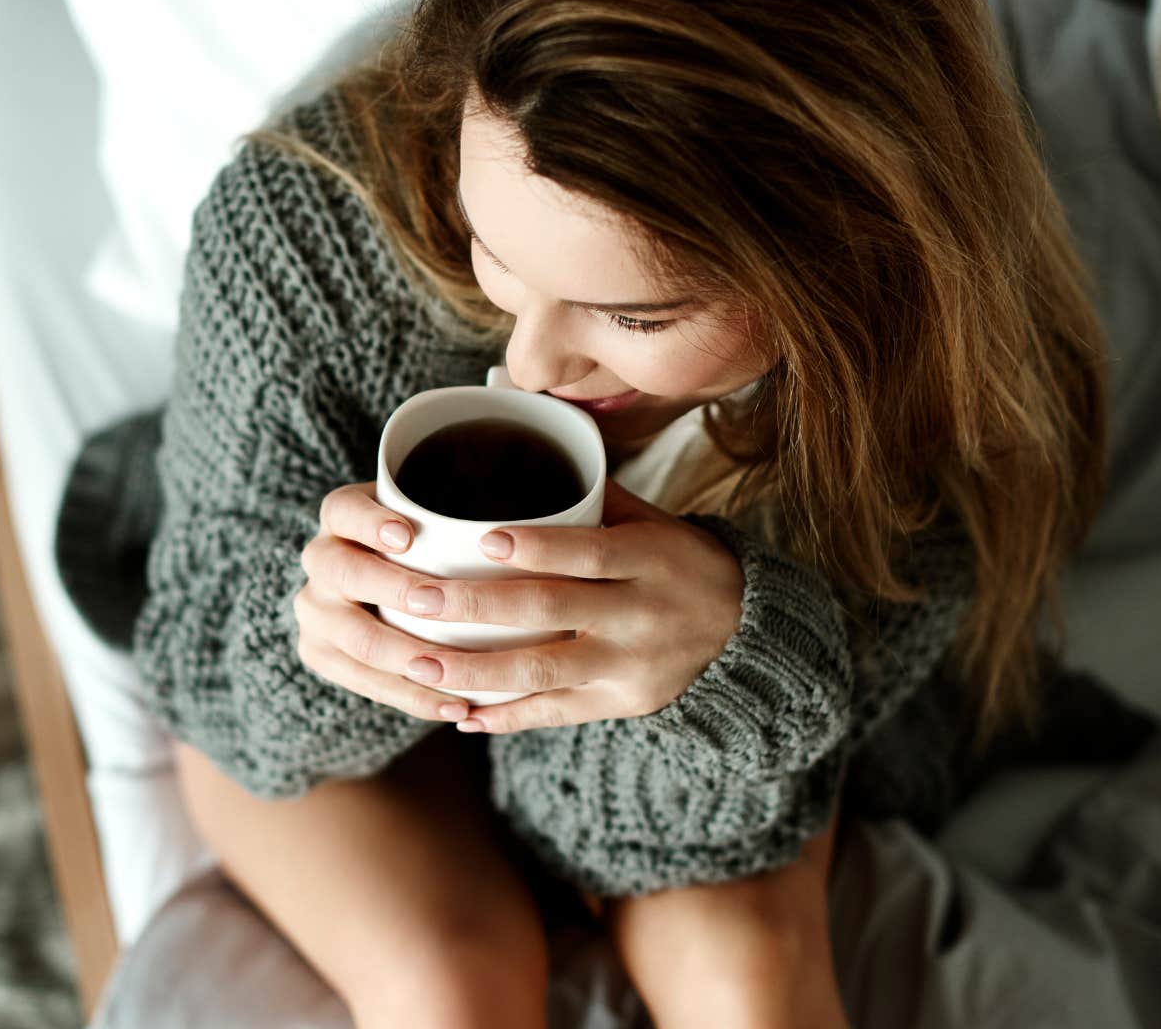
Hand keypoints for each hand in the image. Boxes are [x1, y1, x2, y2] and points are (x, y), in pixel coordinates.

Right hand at [293, 481, 476, 723]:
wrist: (382, 585)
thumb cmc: (427, 546)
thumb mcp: (432, 518)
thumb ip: (456, 518)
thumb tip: (511, 531)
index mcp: (339, 517)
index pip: (344, 511)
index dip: (370, 523)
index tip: (407, 537)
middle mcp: (320, 561)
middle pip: (347, 574)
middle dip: (394, 591)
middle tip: (435, 606)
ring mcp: (314, 610)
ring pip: (357, 640)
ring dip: (409, 659)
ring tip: (457, 675)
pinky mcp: (320, 653)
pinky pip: (365, 682)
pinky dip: (413, 697)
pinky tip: (453, 706)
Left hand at [401, 481, 744, 733]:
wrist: (744, 628)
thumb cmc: (675, 560)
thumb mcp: (650, 520)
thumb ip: (590, 494)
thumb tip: (522, 442)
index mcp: (650, 557)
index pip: (588, 552)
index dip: (536, 547)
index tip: (481, 538)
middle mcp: (642, 613)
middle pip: (551, 611)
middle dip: (477, 606)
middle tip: (415, 598)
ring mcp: (632, 663)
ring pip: (545, 672)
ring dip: (476, 673)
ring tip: (420, 666)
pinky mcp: (625, 702)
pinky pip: (558, 713)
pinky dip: (508, 717)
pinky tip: (462, 716)